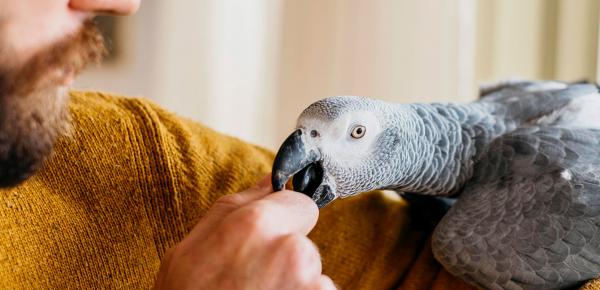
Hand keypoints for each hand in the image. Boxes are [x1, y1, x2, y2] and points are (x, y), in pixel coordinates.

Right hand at [154, 175, 335, 289]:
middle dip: (286, 257)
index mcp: (256, 225)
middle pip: (306, 242)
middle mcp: (291, 252)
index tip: (268, 239)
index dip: (285, 220)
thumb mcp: (191, 248)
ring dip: (294, 287)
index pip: (303, 203)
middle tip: (251, 282)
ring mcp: (311, 286)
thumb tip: (271, 180)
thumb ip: (238, 205)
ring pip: (313, 275)